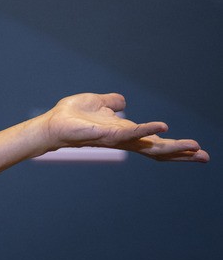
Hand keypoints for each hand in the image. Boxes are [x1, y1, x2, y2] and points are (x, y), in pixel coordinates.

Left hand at [42, 93, 208, 161]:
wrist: (54, 122)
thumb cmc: (73, 116)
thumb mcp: (98, 103)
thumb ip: (113, 103)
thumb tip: (123, 102)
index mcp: (126, 133)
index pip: (155, 143)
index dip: (176, 147)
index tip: (198, 151)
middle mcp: (125, 140)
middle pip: (158, 150)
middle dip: (182, 154)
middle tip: (205, 157)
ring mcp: (118, 139)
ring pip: (150, 146)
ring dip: (173, 147)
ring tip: (195, 148)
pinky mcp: (107, 134)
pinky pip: (130, 133)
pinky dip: (147, 129)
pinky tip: (162, 127)